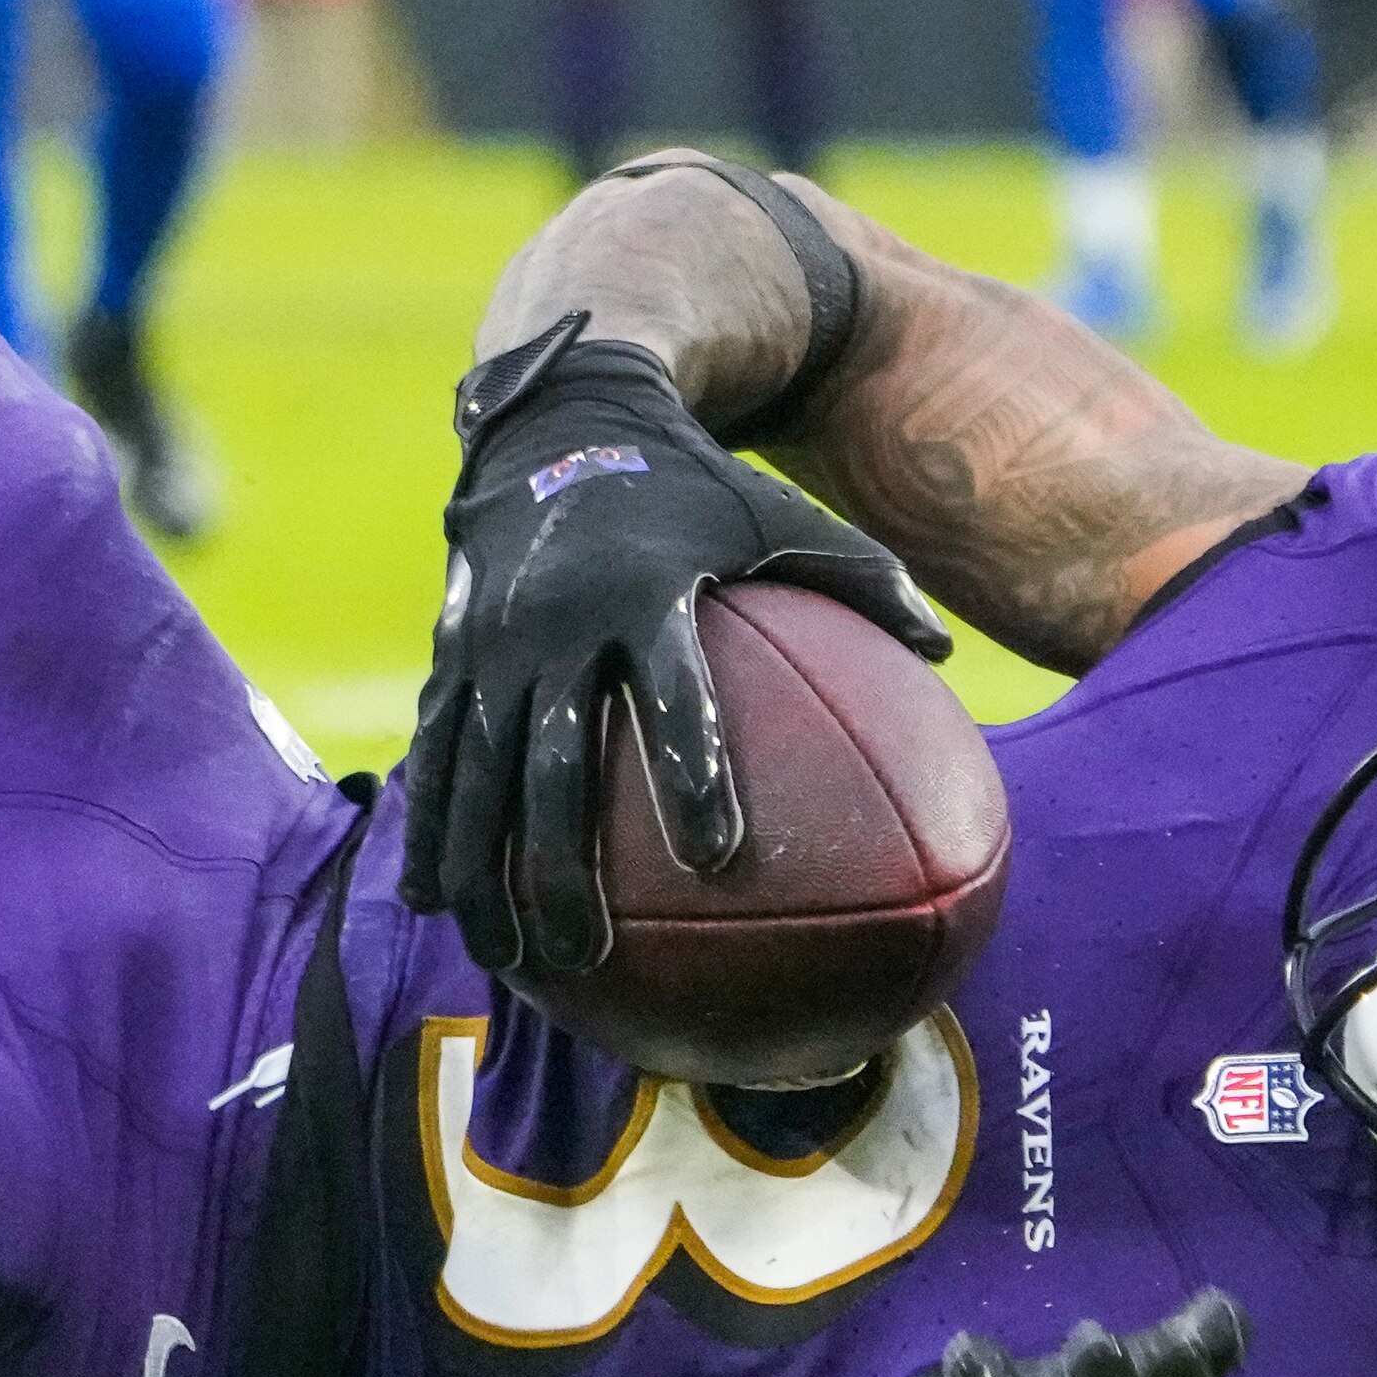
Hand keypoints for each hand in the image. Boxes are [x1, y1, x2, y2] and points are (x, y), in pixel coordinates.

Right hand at [399, 314, 947, 978]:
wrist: (558, 417)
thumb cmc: (689, 482)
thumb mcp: (776, 512)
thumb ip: (861, 577)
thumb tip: (948, 650)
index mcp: (645, 589)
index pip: (672, 690)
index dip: (693, 770)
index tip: (721, 859)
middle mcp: (556, 621)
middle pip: (556, 762)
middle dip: (561, 864)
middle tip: (587, 951)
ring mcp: (491, 640)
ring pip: (477, 772)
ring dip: (483, 870)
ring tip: (506, 958)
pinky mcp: (450, 651)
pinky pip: (435, 752)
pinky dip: (428, 826)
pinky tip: (430, 901)